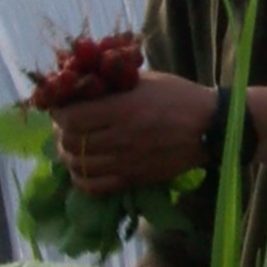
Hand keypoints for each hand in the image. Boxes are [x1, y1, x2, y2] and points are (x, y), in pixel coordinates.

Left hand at [50, 71, 212, 193]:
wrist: (208, 127)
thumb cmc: (176, 96)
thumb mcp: (143, 80)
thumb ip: (111, 83)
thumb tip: (80, 84)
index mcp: (121, 110)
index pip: (70, 118)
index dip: (57, 113)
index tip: (60, 107)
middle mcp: (120, 139)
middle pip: (70, 143)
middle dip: (60, 133)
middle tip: (65, 126)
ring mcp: (126, 163)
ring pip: (78, 166)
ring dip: (68, 155)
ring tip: (72, 146)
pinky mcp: (133, 179)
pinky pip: (95, 187)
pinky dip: (82, 178)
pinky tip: (83, 167)